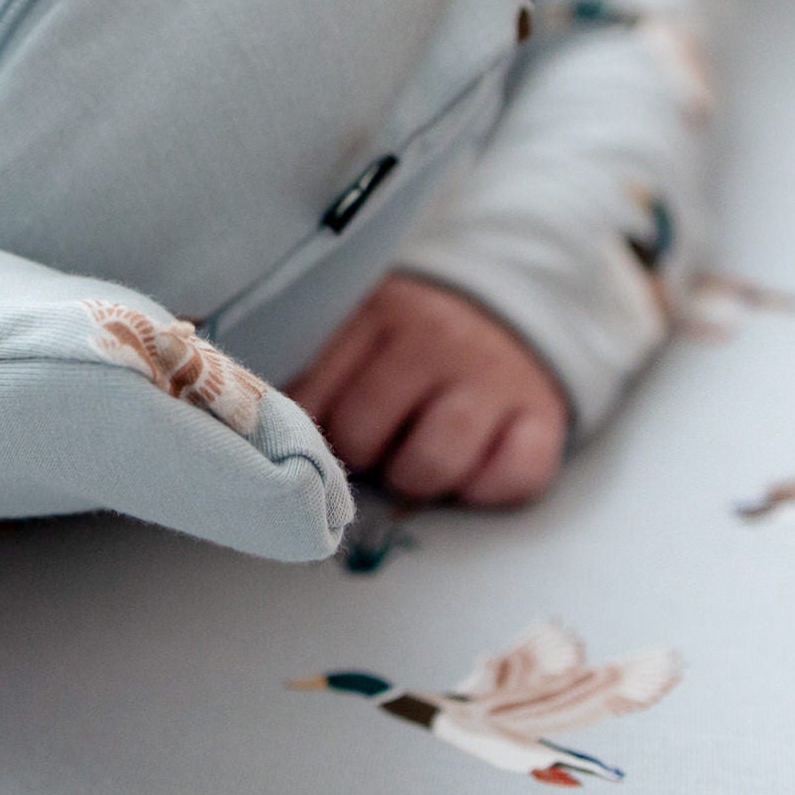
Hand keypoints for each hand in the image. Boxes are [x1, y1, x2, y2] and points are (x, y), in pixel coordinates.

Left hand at [287, 275, 567, 507]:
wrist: (508, 308)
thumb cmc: (406, 343)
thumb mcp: (353, 331)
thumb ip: (307, 370)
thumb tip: (252, 433)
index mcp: (372, 312)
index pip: (308, 399)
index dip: (302, 433)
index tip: (312, 431)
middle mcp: (433, 336)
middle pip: (361, 438)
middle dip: (362, 454)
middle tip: (377, 438)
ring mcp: (491, 374)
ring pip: (428, 467)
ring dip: (417, 476)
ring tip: (418, 452)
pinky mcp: (543, 412)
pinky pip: (509, 479)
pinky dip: (487, 486)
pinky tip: (475, 461)